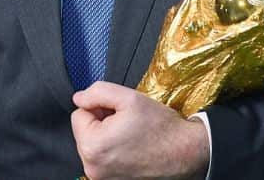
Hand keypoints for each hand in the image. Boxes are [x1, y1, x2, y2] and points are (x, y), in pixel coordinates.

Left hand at [71, 81, 208, 179]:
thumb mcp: (129, 98)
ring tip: (132, 135)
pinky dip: (114, 151)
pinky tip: (132, 147)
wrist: (184, 152)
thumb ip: (98, 92)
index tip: (120, 111)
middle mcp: (92, 167)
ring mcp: (101, 178)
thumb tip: (79, 98)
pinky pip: (103, 158)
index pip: (79, 114)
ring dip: (108, 136)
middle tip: (127, 122)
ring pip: (94, 144)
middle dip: (102, 122)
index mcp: (92, 145)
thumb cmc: (160, 127)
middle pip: (84, 131)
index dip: (100, 106)